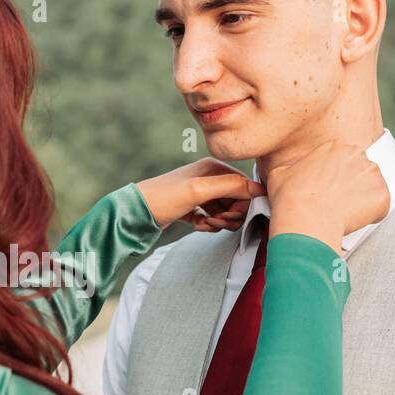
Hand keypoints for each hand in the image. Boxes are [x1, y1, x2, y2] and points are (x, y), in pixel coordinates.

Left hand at [134, 158, 264, 231]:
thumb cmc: (164, 197)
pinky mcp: (192, 208)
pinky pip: (211, 219)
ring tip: (205, 224)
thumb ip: (230, 186)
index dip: (243, 204)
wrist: (135, 212)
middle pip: (235, 201)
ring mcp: (200, 194)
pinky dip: (208, 225)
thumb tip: (259, 189)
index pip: (244, 185)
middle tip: (216, 222)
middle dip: (230, 215)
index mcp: (212, 168)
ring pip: (224, 212)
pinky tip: (198, 226)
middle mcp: (208, 178)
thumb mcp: (199, 190)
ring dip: (219, 222)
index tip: (231, 215)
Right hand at [264, 141, 389, 251]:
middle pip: (360, 171)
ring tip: (343, 213)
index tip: (329, 189)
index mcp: (335, 147)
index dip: (336, 177)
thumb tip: (292, 174)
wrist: (304, 219)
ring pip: (372, 188)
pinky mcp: (382, 195)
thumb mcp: (281, 174)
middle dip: (352, 186)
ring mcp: (372, 175)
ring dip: (362, 199)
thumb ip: (294, 168)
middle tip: (337, 203)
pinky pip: (380, 207)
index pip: (343, 159)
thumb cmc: (290, 198)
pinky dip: (370, 216)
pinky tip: (351, 221)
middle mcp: (357, 155)